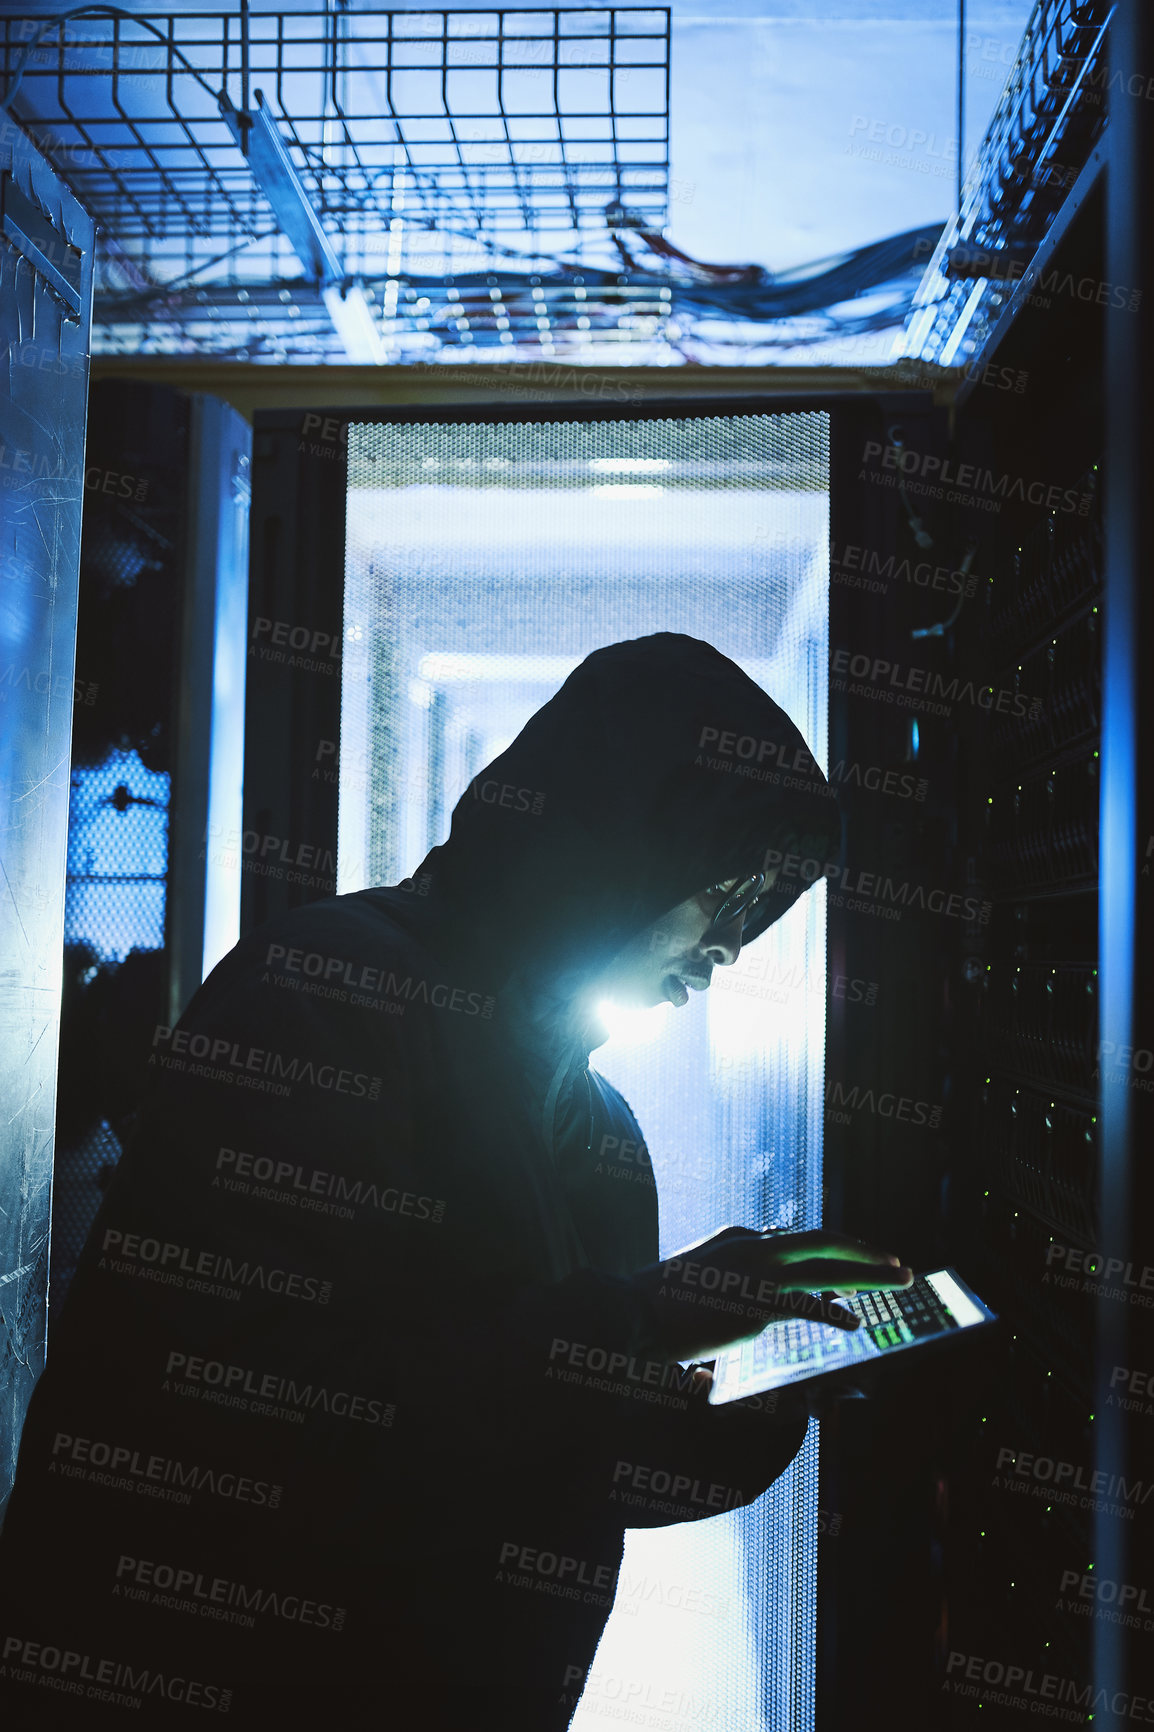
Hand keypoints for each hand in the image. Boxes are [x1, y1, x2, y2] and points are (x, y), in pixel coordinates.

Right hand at [632, 1226, 912, 1361]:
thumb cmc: (660, 1297)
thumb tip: (760, 1264)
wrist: (635, 1311)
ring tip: (900, 1280)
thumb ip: (732, 1262)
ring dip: (871, 1275)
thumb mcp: (700, 1266)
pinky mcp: (758, 1307)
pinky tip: (856, 1325)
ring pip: (829, 1270)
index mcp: (742, 1236)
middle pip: (826, 1243)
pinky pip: (810, 1308)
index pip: (799, 1241)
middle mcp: (757, 1246)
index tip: (857, 1267)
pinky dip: (836, 1315)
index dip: (834, 1254)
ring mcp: (760, 1275)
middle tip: (898, 1264)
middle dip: (867, 1252)